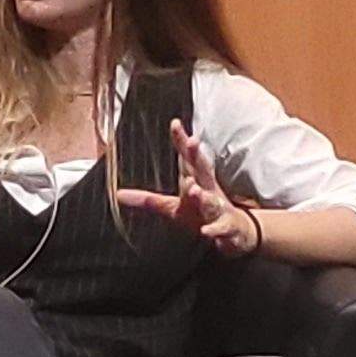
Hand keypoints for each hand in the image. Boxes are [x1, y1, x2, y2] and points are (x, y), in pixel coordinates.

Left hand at [111, 119, 260, 257]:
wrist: (237, 233)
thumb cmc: (202, 214)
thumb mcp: (173, 207)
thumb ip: (148, 200)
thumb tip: (118, 195)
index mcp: (197, 181)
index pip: (188, 159)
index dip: (182, 141)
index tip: (175, 123)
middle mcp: (208, 191)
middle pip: (203, 170)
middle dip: (198, 156)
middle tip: (193, 141)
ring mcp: (218, 209)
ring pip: (210, 200)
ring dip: (202, 195)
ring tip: (193, 189)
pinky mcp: (226, 227)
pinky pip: (220, 228)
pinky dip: (214, 230)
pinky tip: (206, 231)